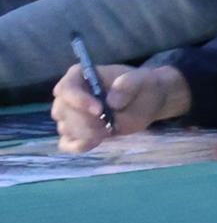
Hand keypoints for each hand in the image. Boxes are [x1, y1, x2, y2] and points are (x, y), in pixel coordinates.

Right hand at [53, 61, 184, 151]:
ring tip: (109, 129)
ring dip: (86, 133)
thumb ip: (128, 84)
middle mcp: (70, 95)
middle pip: (62, 111)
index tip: (100, 110)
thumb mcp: (142, 79)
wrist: (148, 101)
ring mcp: (72, 115)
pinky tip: (96, 142)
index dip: (79, 101)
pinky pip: (66, 143)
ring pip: (65, 128)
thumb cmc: (142, 85)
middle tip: (108, 124)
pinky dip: (78, 146)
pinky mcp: (78, 132)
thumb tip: (112, 102)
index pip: (66, 89)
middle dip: (85, 122)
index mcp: (79, 76)